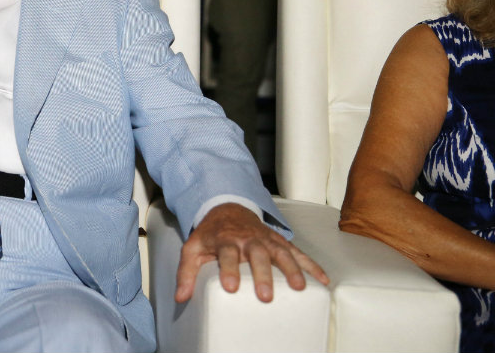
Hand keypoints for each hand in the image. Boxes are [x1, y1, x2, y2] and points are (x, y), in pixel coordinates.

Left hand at [176, 203, 327, 302]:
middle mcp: (247, 238)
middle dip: (262, 274)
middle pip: (257, 253)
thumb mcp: (192, 248)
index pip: (227, 253)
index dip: (229, 268)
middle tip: (266, 296)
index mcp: (225, 239)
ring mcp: (266, 238)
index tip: (231, 287)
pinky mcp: (279, 241)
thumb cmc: (210, 234)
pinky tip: (323, 280)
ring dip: (292, 268)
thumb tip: (181, 296)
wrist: (227, 208)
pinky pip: (298, 252)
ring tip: (299, 288)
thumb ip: (186, 272)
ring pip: (281, 251)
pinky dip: (311, 264)